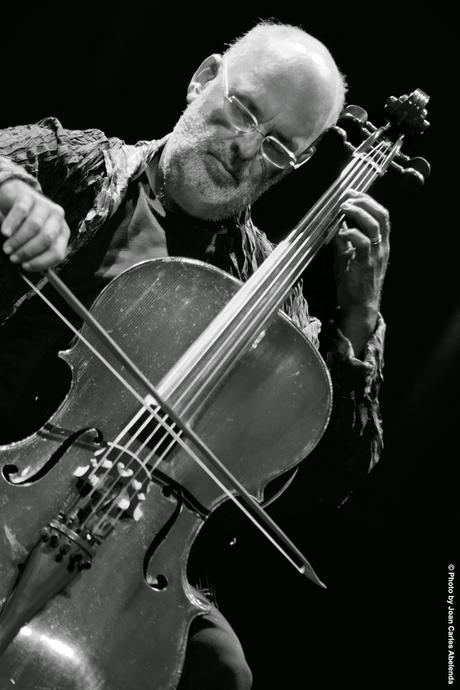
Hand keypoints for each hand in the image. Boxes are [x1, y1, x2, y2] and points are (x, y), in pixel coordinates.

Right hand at [0, 179, 69, 270]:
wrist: (16, 196)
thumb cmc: (26, 222)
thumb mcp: (36, 239)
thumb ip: (37, 252)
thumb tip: (29, 266)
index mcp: (62, 233)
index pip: (57, 252)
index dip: (41, 262)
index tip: (25, 266)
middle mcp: (57, 218)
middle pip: (46, 239)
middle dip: (28, 251)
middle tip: (13, 257)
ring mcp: (44, 205)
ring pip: (34, 226)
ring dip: (18, 241)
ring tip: (7, 248)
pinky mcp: (29, 196)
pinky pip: (21, 211)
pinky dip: (12, 224)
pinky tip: (5, 232)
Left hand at [332, 189, 389, 353]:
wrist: (359, 308)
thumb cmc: (354, 283)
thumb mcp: (347, 257)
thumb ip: (343, 241)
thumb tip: (334, 225)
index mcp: (380, 244)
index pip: (381, 215)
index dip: (368, 201)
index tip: (351, 193)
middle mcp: (381, 247)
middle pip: (382, 215)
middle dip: (364, 201)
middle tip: (347, 197)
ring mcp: (375, 256)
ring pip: (374, 225)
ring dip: (358, 212)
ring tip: (343, 208)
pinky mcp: (366, 264)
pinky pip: (362, 243)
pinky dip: (351, 233)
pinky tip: (340, 232)